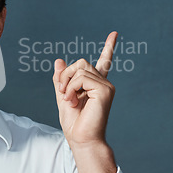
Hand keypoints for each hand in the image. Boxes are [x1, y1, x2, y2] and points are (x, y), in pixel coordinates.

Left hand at [52, 31, 117, 147]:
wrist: (81, 139)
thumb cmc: (74, 123)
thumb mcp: (62, 96)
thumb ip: (61, 79)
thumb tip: (58, 60)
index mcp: (95, 84)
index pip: (104, 61)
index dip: (109, 47)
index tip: (114, 34)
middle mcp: (103, 83)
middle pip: (81, 62)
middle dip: (66, 75)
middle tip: (63, 92)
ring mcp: (106, 86)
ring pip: (79, 69)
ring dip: (67, 84)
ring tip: (69, 100)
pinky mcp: (105, 90)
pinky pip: (81, 78)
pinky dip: (71, 88)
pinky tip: (73, 101)